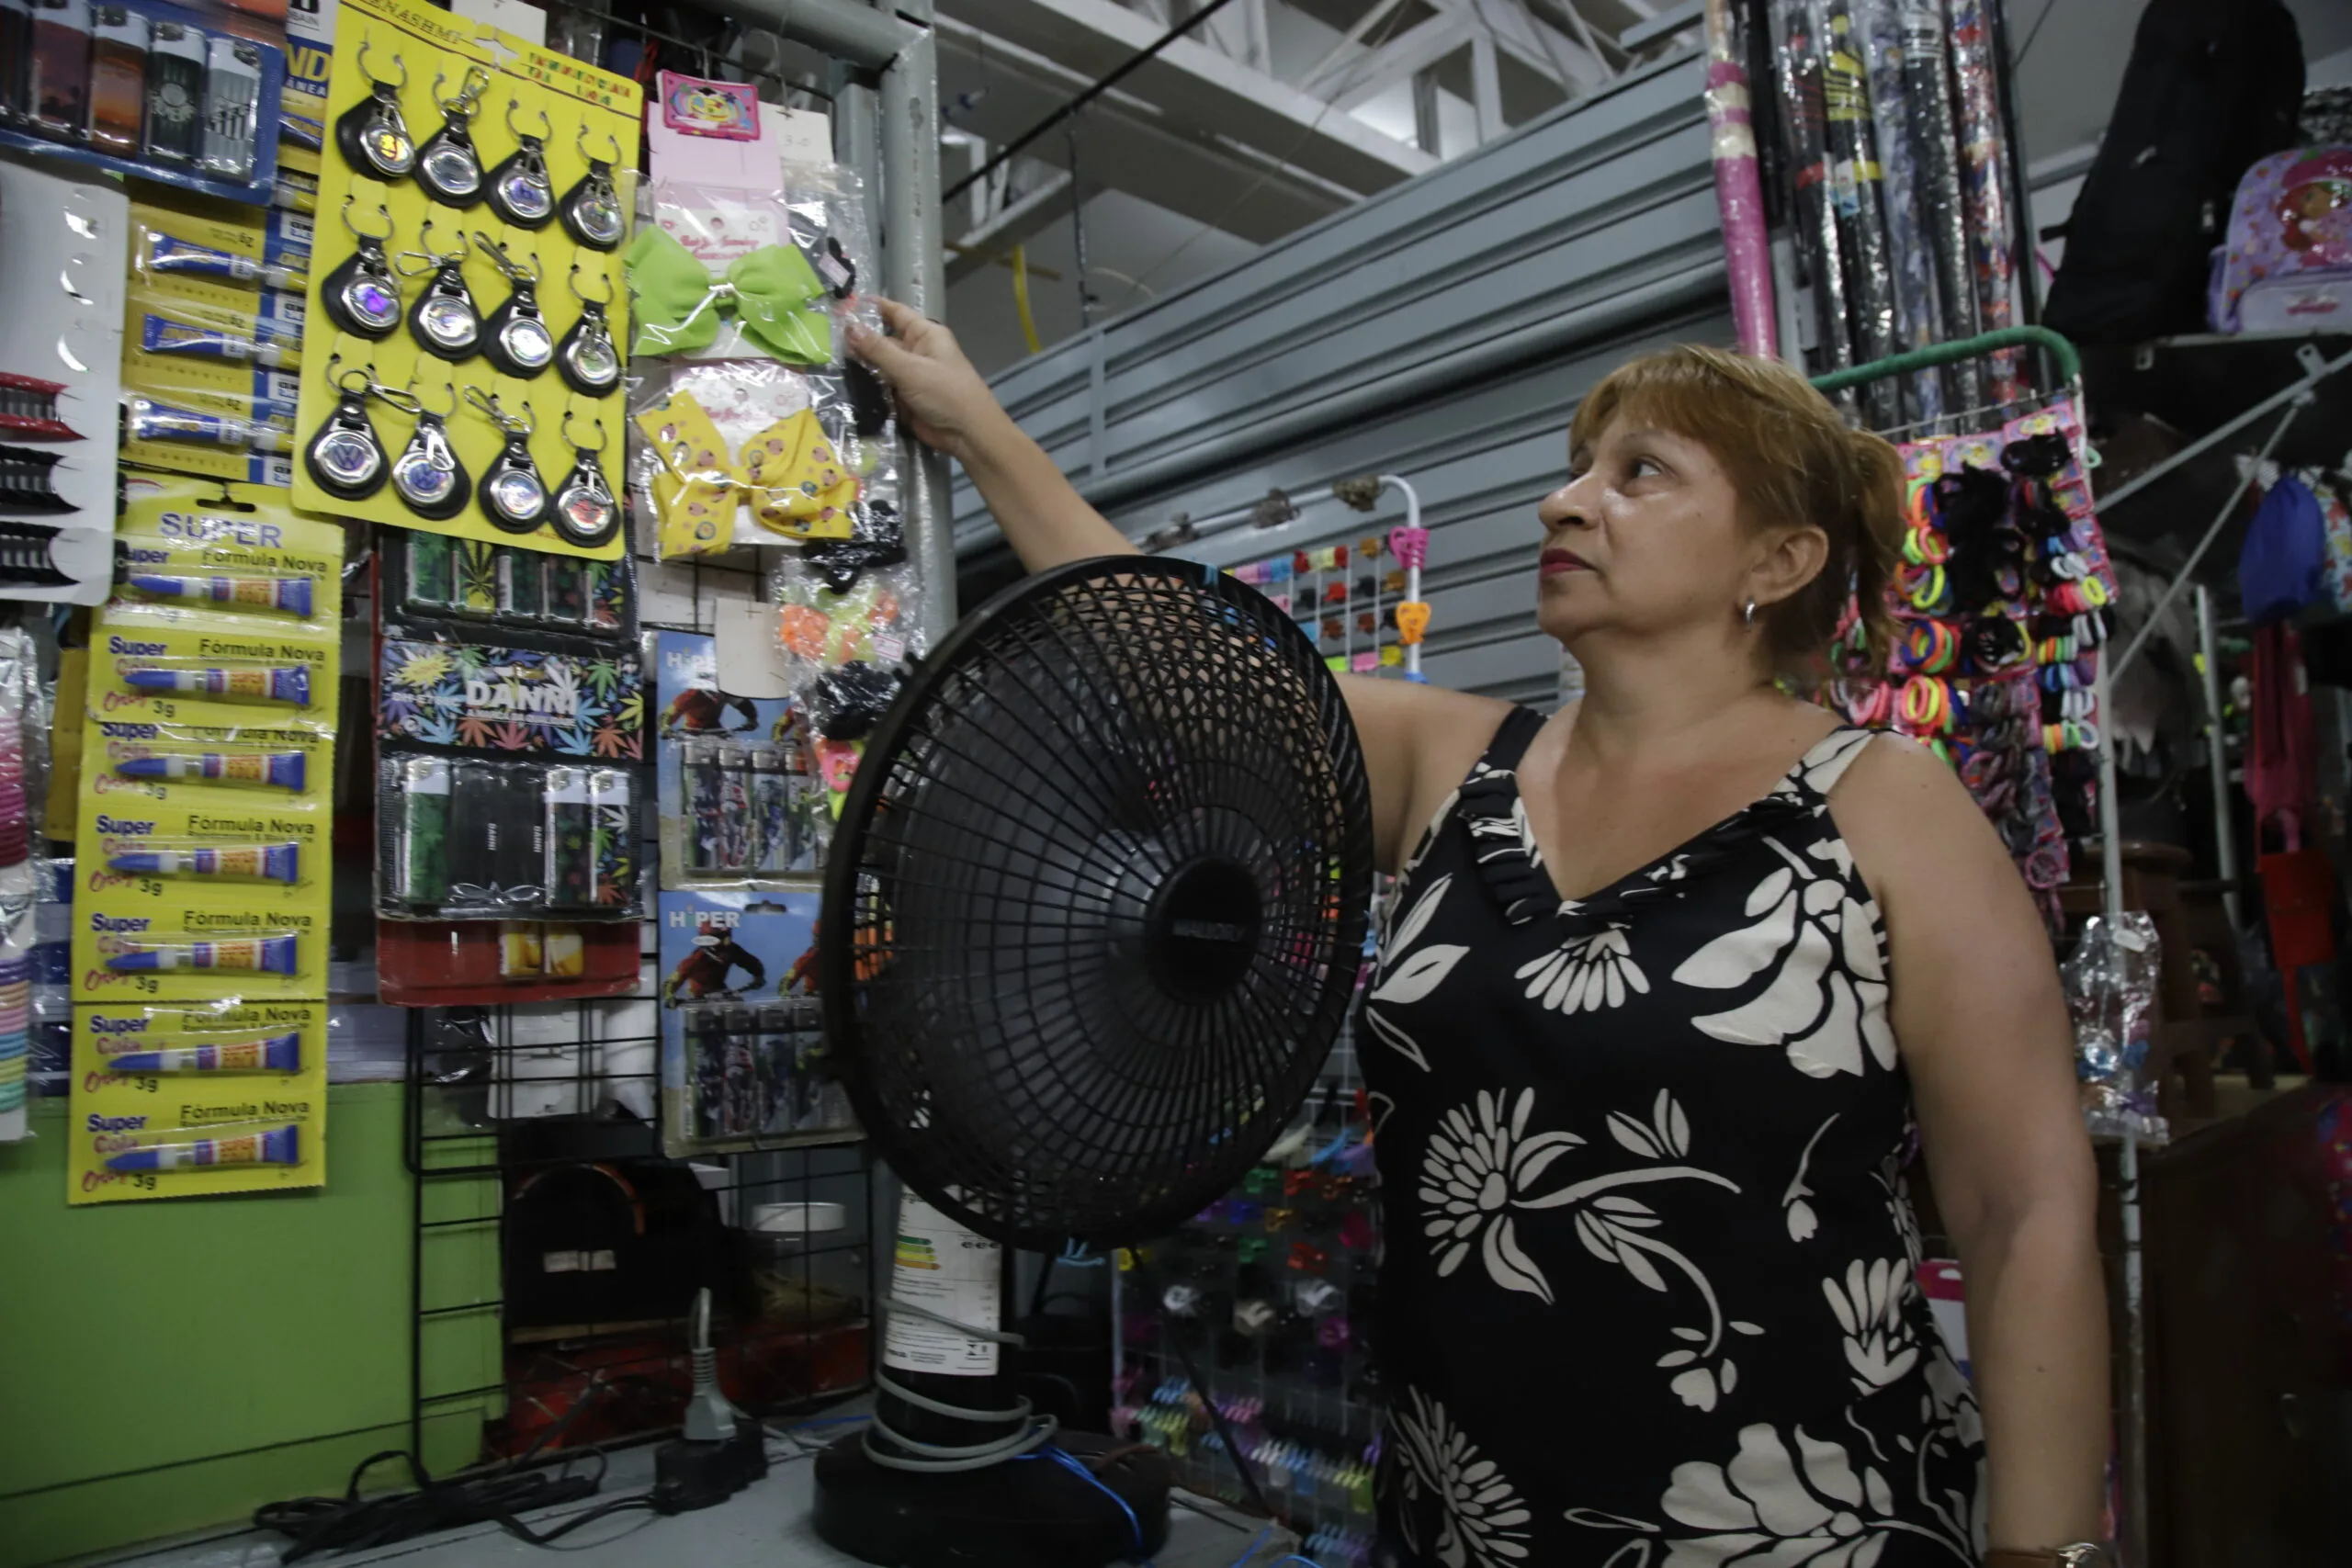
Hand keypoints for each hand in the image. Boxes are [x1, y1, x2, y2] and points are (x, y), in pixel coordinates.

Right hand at [846, 297, 1006, 461]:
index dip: (872, 307)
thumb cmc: (945, 393)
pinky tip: (844, 382)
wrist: (966, 434)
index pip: (896, 313)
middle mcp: (917, 351)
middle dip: (860, 339)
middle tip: (827, 338)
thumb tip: (850, 327)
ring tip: (830, 359)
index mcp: (925, 335)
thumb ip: (879, 350)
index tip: (844, 304)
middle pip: (883, 340)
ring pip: (880, 364)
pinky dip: (867, 386)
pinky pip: (882, 386)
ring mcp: (910, 375)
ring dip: (861, 364)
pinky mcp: (904, 397)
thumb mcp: (910, 368)